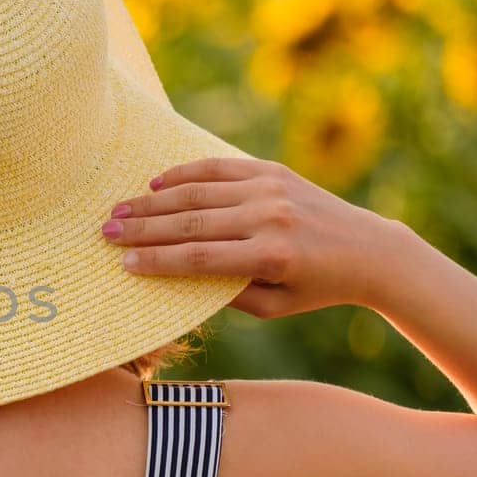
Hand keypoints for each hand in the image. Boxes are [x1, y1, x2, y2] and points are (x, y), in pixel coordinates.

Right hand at [98, 156, 405, 318]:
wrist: (370, 249)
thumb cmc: (317, 288)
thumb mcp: (275, 307)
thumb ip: (229, 294)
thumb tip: (179, 279)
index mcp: (270, 257)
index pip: (198, 259)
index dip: (156, 262)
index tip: (123, 264)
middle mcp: (270, 218)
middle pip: (190, 223)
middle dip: (142, 229)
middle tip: (106, 232)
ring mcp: (271, 189)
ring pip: (199, 193)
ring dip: (153, 201)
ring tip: (120, 209)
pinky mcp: (273, 170)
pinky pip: (220, 168)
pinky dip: (185, 173)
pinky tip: (156, 182)